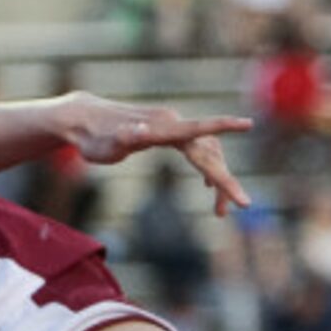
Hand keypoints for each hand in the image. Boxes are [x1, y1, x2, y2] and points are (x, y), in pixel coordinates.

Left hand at [54, 92, 252, 215]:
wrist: (82, 118)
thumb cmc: (93, 137)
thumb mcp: (107, 144)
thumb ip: (125, 138)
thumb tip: (139, 130)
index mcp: (163, 127)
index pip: (199, 132)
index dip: (225, 129)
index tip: (249, 125)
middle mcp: (172, 122)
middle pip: (209, 151)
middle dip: (225, 181)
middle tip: (238, 208)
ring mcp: (171, 125)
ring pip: (206, 151)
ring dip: (217, 179)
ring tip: (220, 212)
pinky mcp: (167, 131)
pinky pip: (197, 149)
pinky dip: (206, 167)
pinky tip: (207, 186)